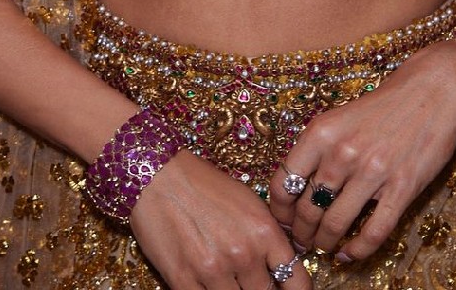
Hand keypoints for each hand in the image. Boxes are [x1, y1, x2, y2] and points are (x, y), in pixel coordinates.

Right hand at [131, 150, 312, 289]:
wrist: (158, 176)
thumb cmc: (204, 185)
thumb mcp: (248, 202)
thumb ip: (269, 237)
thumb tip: (284, 267)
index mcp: (264, 231)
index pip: (297, 281)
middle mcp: (244, 254)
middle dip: (260, 288)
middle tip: (249, 278)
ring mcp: (214, 270)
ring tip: (226, 275)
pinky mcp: (184, 280)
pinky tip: (207, 282)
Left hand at [268, 40, 455, 262]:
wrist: (433, 89)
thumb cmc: (385, 104)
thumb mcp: (340, 118)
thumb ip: (319, 149)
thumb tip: (297, 186)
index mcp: (322, 132)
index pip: (284, 180)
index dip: (278, 209)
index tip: (281, 221)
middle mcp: (343, 152)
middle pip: (307, 208)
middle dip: (301, 232)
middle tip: (303, 241)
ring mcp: (373, 171)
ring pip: (335, 224)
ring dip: (325, 242)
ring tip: (324, 247)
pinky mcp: (402, 187)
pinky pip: (374, 232)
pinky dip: (358, 250)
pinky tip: (350, 255)